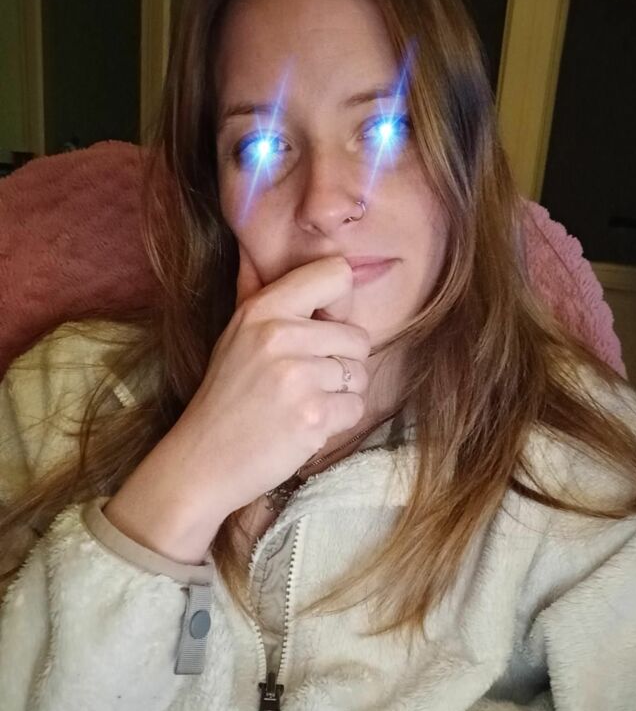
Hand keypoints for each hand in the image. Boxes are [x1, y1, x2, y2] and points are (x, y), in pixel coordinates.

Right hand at [104, 246, 370, 561]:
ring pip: (360, 375)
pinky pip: (356, 407)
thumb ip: (253, 292)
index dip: (339, 305)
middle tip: (304, 381)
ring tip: (302, 404)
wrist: (201, 461)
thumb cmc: (224, 397)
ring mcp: (298, 378)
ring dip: (340, 394)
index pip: (337, 274)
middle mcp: (281, 336)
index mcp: (263, 309)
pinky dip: (337, 421)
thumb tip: (250, 249)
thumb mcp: (233, 335)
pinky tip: (305, 425)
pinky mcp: (313, 417)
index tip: (322, 327)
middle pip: (358, 337)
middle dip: (341, 362)